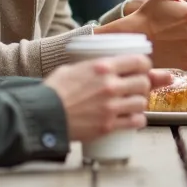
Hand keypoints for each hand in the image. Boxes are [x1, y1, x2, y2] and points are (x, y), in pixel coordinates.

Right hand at [44, 54, 174, 142]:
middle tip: (138, 88)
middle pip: (143, 82)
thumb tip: (104, 65)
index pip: (138, 61)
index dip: (144, 65)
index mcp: (103, 67)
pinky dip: (137, 120)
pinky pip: (135, 122)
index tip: (143, 69)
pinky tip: (133, 119)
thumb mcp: (72, 68)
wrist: (42, 115)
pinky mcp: (108, 125)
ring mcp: (110, 107)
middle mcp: (110, 85)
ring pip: (142, 103)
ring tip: (133, 103)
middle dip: (144, 85)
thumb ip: (92, 66)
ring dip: (140, 103)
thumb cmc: (53, 91)